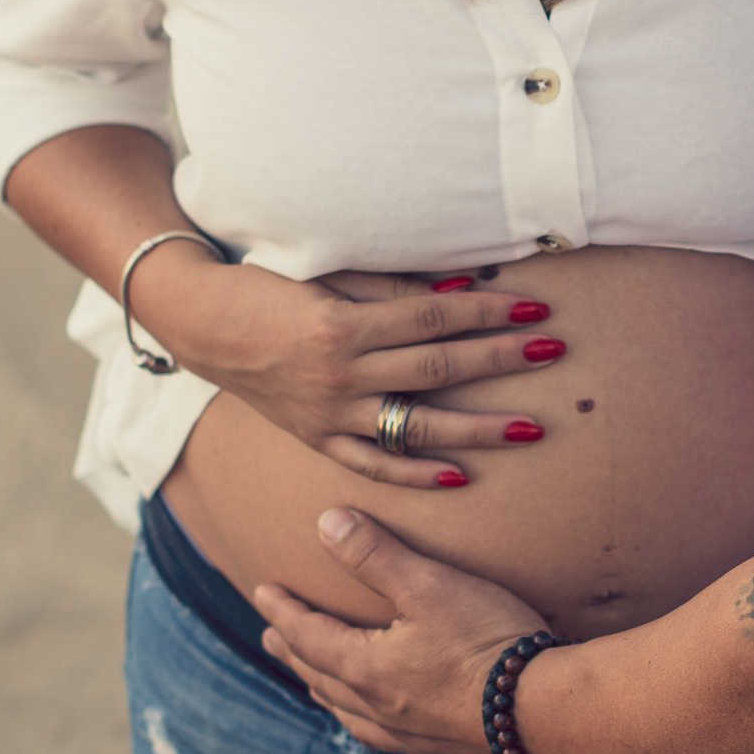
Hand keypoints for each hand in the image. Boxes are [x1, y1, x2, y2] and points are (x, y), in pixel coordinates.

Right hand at [127, 246, 565, 487]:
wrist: (200, 324)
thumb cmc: (268, 288)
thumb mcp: (327, 277)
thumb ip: (394, 289)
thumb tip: (462, 290)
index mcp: (343, 325)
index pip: (434, 318)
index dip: (488, 312)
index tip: (536, 307)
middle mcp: (340, 373)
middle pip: (438, 368)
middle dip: (500, 360)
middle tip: (554, 353)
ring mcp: (329, 412)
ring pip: (417, 424)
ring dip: (479, 428)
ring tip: (531, 428)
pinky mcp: (317, 438)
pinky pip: (373, 463)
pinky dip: (415, 473)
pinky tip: (460, 476)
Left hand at [253, 507, 549, 753]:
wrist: (547, 716)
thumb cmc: (490, 642)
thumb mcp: (431, 585)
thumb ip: (376, 555)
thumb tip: (324, 523)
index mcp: (368, 669)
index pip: (310, 636)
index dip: (284, 611)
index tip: (260, 592)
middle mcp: (382, 710)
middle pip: (324, 680)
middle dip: (297, 655)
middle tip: (274, 640)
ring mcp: (416, 740)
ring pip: (356, 719)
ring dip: (331, 698)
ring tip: (319, 689)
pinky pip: (400, 746)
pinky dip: (380, 731)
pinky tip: (393, 732)